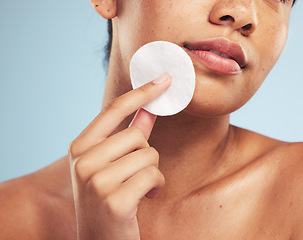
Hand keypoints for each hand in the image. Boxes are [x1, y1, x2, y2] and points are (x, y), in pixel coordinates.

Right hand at [68, 74, 170, 239]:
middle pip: (137, 135)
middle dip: (146, 155)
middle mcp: (82, 161)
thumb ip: (128, 134)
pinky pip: (153, 176)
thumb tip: (149, 108)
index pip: (113, 110)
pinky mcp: (114, 201)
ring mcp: (96, 181)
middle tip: (135, 174)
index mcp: (79, 147)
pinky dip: (155, 187)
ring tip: (136, 189)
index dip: (141, 92)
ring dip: (151, 173)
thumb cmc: (107, 198)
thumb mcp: (110, 164)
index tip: (164, 79)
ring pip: (148, 155)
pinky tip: (142, 200)